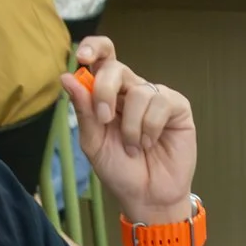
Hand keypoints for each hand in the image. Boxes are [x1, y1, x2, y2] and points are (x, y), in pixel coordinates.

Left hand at [62, 37, 196, 231]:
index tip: (83, 57)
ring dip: (131, 126)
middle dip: (104, 91)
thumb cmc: (121, 172)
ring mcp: (155, 97)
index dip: (93, 48)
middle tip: (104, 120)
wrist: (148, 197)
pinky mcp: (177, 107)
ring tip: (135, 148)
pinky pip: (160, 103)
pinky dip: (150, 127)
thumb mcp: (94, 143)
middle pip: (116, 67)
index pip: (102, 58)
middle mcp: (131, 91)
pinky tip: (151, 143)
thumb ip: (83, 111)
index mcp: (107, 95)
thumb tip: (67, 77)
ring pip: (138, 91)